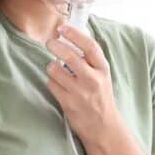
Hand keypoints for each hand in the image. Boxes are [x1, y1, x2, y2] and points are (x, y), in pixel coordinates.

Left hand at [44, 23, 121, 142]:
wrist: (103, 127)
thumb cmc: (101, 98)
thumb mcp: (103, 76)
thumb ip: (90, 60)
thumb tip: (70, 38)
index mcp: (103, 70)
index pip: (89, 46)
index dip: (74, 34)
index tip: (62, 28)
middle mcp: (93, 80)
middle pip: (69, 55)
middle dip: (55, 45)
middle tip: (50, 42)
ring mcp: (80, 92)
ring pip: (55, 69)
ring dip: (51, 66)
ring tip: (55, 69)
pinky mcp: (68, 103)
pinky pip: (51, 84)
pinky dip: (51, 82)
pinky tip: (57, 84)